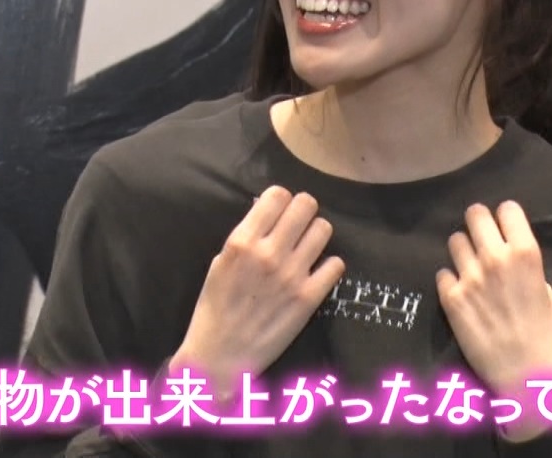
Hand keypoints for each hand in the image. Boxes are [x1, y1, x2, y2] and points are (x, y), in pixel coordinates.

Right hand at [170, 186, 344, 403]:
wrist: (220, 356)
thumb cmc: (215, 308)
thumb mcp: (220, 263)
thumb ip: (245, 237)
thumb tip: (269, 213)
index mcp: (242, 242)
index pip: (277, 195)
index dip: (282, 199)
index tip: (281, 210)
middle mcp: (269, 253)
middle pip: (306, 205)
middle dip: (303, 211)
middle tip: (298, 225)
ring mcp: (292, 275)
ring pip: (324, 229)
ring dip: (317, 235)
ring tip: (308, 247)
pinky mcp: (309, 298)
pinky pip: (336, 265)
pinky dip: (329, 266)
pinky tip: (317, 273)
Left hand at [436, 201, 551, 441]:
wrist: (525, 373)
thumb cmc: (543, 332)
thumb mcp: (545, 289)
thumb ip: (524, 265)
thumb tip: (507, 252)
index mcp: (525, 253)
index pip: (507, 209)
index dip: (505, 217)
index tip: (504, 227)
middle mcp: (495, 258)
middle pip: (475, 214)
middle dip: (478, 223)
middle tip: (480, 235)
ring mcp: (469, 276)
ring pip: (455, 240)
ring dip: (462, 250)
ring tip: (469, 266)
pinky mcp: (450, 297)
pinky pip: (443, 273)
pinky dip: (450, 280)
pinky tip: (461, 293)